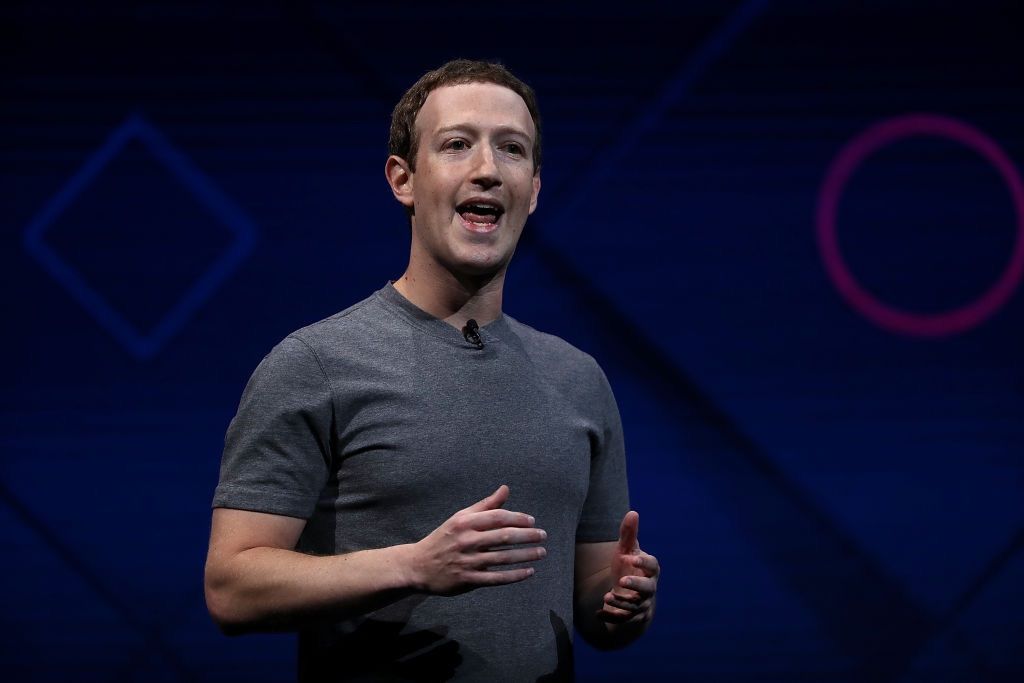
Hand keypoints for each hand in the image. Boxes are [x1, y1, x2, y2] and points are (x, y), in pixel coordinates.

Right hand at [410, 485, 546, 595]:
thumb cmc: (444, 538)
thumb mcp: (460, 517)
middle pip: (504, 537)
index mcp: (465, 523)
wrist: (418, 565)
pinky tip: (529, 572)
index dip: (518, 518)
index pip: (498, 517)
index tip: (532, 521)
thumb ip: (485, 505)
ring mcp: (468, 561)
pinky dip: (515, 576)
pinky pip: (496, 578)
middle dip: (528, 536)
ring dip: (526, 555)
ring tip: (541, 553)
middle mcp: (467, 541)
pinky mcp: (468, 579)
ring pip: (503, 558)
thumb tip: (506, 489)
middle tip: (543, 536)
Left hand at [597, 511, 658, 624]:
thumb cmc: (628, 569)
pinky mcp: (630, 618)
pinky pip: (622, 620)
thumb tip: (633, 512)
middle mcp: (648, 589)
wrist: (629, 597)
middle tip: (621, 580)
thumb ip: (629, 535)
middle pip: (648, 588)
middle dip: (635, 585)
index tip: (631, 557)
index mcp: (649, 571)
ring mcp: (640, 605)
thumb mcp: (626, 552)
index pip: (653, 566)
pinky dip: (610, 618)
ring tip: (606, 596)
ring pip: (634, 606)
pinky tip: (597, 613)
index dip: (644, 562)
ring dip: (621, 602)